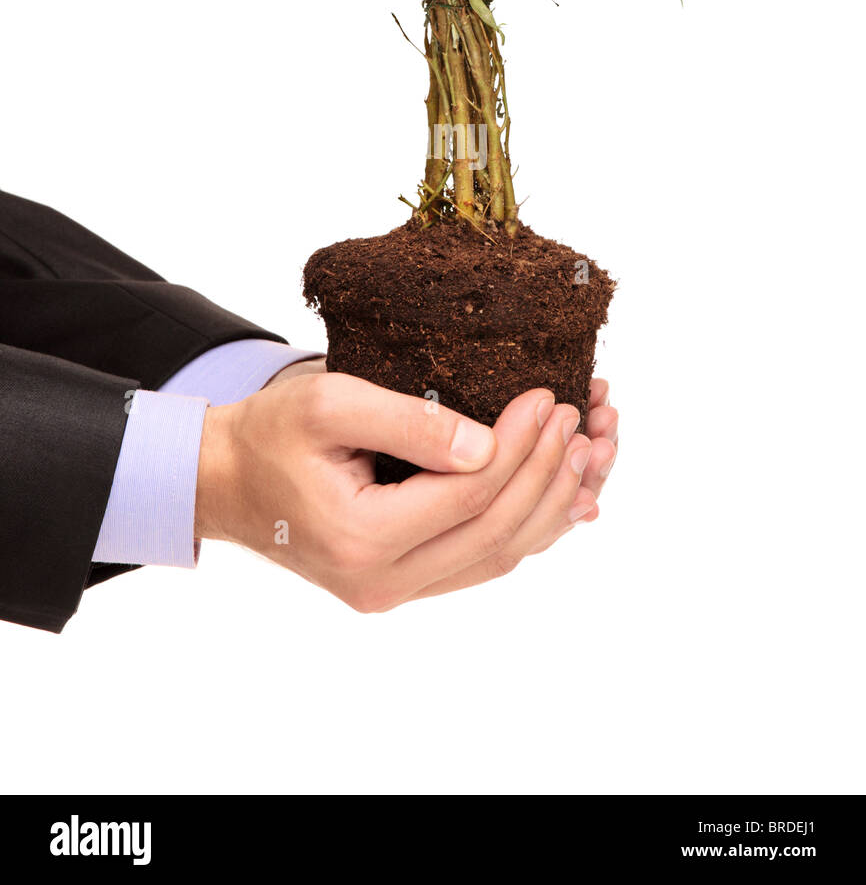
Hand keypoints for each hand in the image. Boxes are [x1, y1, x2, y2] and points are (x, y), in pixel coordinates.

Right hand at [195, 366, 618, 611]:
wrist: (224, 482)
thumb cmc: (269, 435)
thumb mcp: (328, 405)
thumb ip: (409, 424)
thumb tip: (487, 445)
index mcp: (362, 538)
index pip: (468, 494)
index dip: (517, 445)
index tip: (545, 397)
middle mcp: (384, 583)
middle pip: (496, 533)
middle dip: (546, 473)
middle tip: (577, 420)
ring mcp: (394, 591)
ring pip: (497, 557)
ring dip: (550, 505)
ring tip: (587, 451)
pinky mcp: (402, 583)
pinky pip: (480, 562)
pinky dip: (526, 528)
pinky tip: (561, 496)